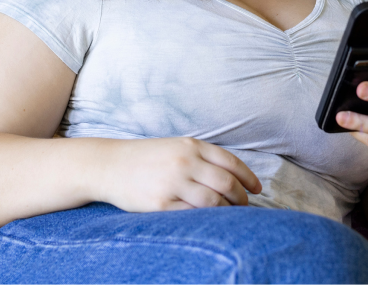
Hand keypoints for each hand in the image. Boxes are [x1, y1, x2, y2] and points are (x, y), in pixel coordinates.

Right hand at [95, 137, 261, 211]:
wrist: (109, 165)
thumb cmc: (147, 157)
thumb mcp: (177, 147)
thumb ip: (203, 157)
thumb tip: (234, 175)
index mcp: (192, 146)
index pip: (231, 163)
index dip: (248, 178)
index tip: (257, 189)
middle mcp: (185, 162)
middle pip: (226, 183)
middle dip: (241, 197)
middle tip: (245, 205)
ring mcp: (173, 183)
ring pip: (212, 202)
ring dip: (227, 211)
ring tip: (231, 215)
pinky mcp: (161, 203)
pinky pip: (192, 214)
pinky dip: (206, 219)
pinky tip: (210, 221)